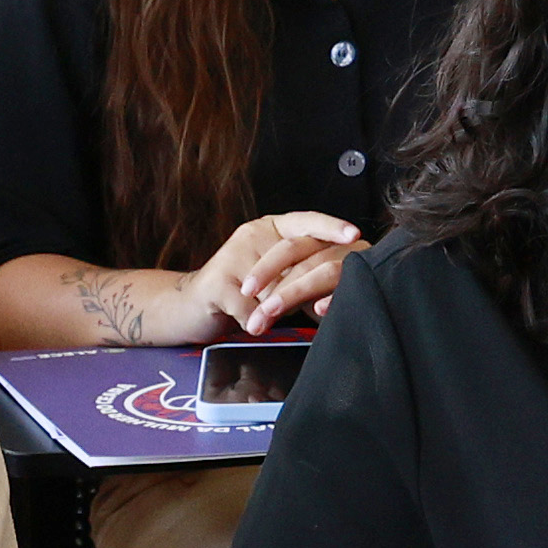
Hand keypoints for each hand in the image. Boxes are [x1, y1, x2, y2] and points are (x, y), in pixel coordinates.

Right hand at [196, 211, 355, 334]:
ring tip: (280, 317)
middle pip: (290, 252)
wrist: (193, 306)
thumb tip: (346, 287)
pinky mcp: (216, 283)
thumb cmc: (245, 295)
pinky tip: (253, 326)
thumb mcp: (280, 282)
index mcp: (273, 229)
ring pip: (271, 286)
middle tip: (329, 291)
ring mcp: (232, 256)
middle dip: (310, 276)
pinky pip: (248, 307)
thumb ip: (307, 279)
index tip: (355, 235)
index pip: (307, 221)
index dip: (331, 227)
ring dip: (279, 308)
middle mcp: (253, 235)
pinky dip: (255, 322)